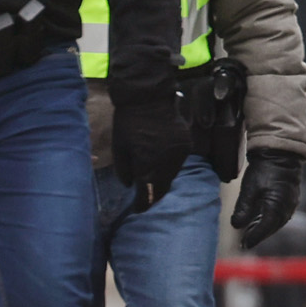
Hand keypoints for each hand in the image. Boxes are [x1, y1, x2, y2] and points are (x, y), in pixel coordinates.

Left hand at [112, 94, 193, 210]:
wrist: (148, 97)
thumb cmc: (128, 122)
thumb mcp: (119, 147)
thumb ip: (124, 170)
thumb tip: (131, 186)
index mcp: (147, 162)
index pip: (146, 191)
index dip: (143, 203)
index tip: (138, 210)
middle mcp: (166, 160)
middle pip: (162, 186)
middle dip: (153, 195)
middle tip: (147, 201)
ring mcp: (179, 152)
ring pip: (172, 175)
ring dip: (162, 180)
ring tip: (153, 184)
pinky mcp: (186, 144)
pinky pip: (178, 162)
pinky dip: (170, 167)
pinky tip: (162, 166)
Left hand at [231, 149, 305, 244]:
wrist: (280, 154)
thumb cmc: (264, 171)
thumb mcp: (249, 189)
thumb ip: (243, 209)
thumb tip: (236, 226)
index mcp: (276, 207)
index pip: (264, 229)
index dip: (254, 238)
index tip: (244, 245)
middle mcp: (287, 208)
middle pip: (272, 228)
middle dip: (259, 235)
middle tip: (245, 243)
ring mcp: (291, 204)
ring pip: (277, 222)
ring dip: (265, 229)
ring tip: (251, 234)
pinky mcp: (291, 199)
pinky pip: (281, 215)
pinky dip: (271, 221)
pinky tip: (261, 220)